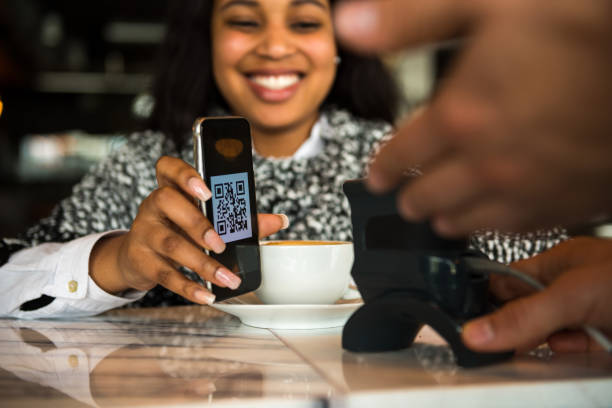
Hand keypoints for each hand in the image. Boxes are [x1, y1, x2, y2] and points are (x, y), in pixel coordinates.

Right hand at [90, 156, 287, 303]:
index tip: (206, 189)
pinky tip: (207, 295)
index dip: (185, 175)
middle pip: (169, 203)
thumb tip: (278, 221)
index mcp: (171, 188)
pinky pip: (165, 274)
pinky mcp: (141, 260)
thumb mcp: (204, 219)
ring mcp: (144, 232)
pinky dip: (189, 287)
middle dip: (198, 224)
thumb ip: (241, 219)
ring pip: (171, 243)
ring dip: (202, 263)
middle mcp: (153, 206)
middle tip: (221, 244)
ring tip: (226, 278)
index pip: (168, 168)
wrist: (137, 257)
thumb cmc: (178, 231)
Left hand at [335, 0, 611, 234]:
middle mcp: (491, 162)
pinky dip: (498, 227)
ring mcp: (531, 188)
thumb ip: (411, 20)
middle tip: (404, 201)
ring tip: (438, 220)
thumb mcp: (485, 3)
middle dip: (411, 199)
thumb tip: (353, 25)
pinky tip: (495, 222)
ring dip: (448, 220)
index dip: (383, 166)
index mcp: (462, 116)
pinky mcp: (570, 201)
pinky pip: (521, 228)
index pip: (403, 154)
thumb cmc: (578, 23)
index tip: (377, 175)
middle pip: (432, 196)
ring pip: (472, 220)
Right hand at [462, 237, 611, 352]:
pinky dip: (570, 348)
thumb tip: (476, 331)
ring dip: (541, 339)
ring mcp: (590, 308)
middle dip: (511, 323)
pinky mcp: (607, 332)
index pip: (504, 278)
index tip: (466, 318)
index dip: (483, 296)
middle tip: (493, 340)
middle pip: (525, 306)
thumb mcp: (571, 296)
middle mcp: (571, 283)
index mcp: (555, 262)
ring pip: (551, 327)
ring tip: (529, 345)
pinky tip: (569, 346)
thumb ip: (524, 317)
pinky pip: (577, 342)